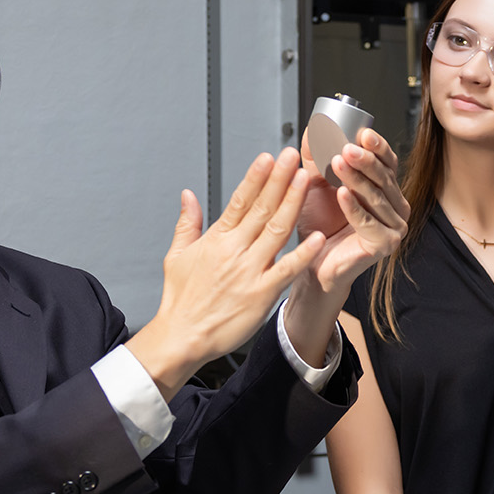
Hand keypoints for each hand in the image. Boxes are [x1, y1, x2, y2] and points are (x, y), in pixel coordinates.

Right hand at [125, 150, 324, 396]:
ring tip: (306, 179)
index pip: (240, 200)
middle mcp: (234, 250)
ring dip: (292, 203)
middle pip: (262, 208)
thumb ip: (187, 222)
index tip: (269, 157)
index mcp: (217, 239)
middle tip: (294, 156)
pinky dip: (302, 254)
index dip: (256, 177)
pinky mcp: (261, 294)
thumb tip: (188, 194)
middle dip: (279, 179)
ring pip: (276, 230)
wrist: (181, 336)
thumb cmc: (180, 300)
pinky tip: (317, 237)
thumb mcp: (176, 255)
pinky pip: (286, 270)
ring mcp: (249, 271)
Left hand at [297, 127, 409, 293]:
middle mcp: (396, 206)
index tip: (363, 133)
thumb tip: (311, 129)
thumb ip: (315, 159)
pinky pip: (369, 222)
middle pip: (384, 178)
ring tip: (338, 164)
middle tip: (347, 148)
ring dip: (357, 180)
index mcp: (385, 188)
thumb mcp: (316, 184)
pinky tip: (342, 194)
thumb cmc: (319, 224)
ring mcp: (395, 226)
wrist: (313, 262)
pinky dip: (354, 208)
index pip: (388, 162)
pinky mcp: (386, 244)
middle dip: (365, 160)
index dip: (378, 146)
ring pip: (376, 198)